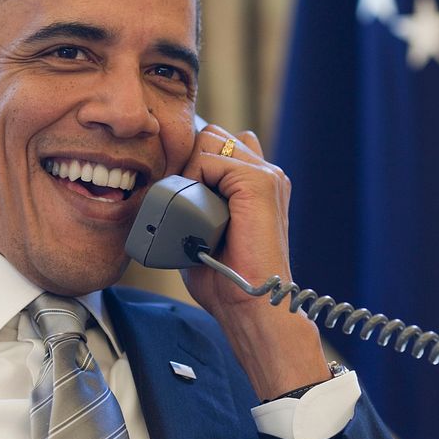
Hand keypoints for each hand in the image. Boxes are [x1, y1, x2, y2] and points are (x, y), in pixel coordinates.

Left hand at [180, 125, 329, 399]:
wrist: (249, 303)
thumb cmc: (223, 276)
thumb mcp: (202, 228)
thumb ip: (195, 201)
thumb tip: (171, 185)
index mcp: (256, 181)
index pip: (215, 143)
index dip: (191, 163)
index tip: (181, 195)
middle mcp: (265, 172)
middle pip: (211, 135)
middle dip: (189, 161)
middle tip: (186, 204)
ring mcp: (266, 174)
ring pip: (209, 140)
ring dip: (192, 171)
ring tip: (197, 211)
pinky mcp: (261, 181)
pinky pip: (211, 158)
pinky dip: (197, 180)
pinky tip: (203, 212)